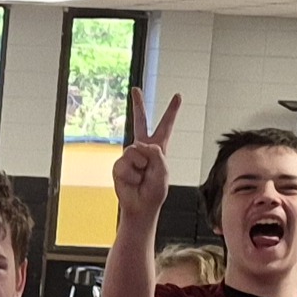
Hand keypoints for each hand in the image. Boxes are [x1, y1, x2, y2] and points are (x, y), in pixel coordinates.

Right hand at [113, 92, 180, 214]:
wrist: (141, 207)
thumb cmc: (154, 191)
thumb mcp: (163, 171)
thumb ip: (155, 154)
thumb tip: (138, 146)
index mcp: (158, 147)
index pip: (166, 126)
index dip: (172, 111)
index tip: (178, 96)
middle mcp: (143, 148)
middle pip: (140, 122)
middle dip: (138, 105)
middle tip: (135, 89)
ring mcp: (130, 156)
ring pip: (134, 150)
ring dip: (140, 167)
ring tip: (142, 177)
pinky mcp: (119, 166)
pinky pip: (124, 164)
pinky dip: (131, 175)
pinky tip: (133, 182)